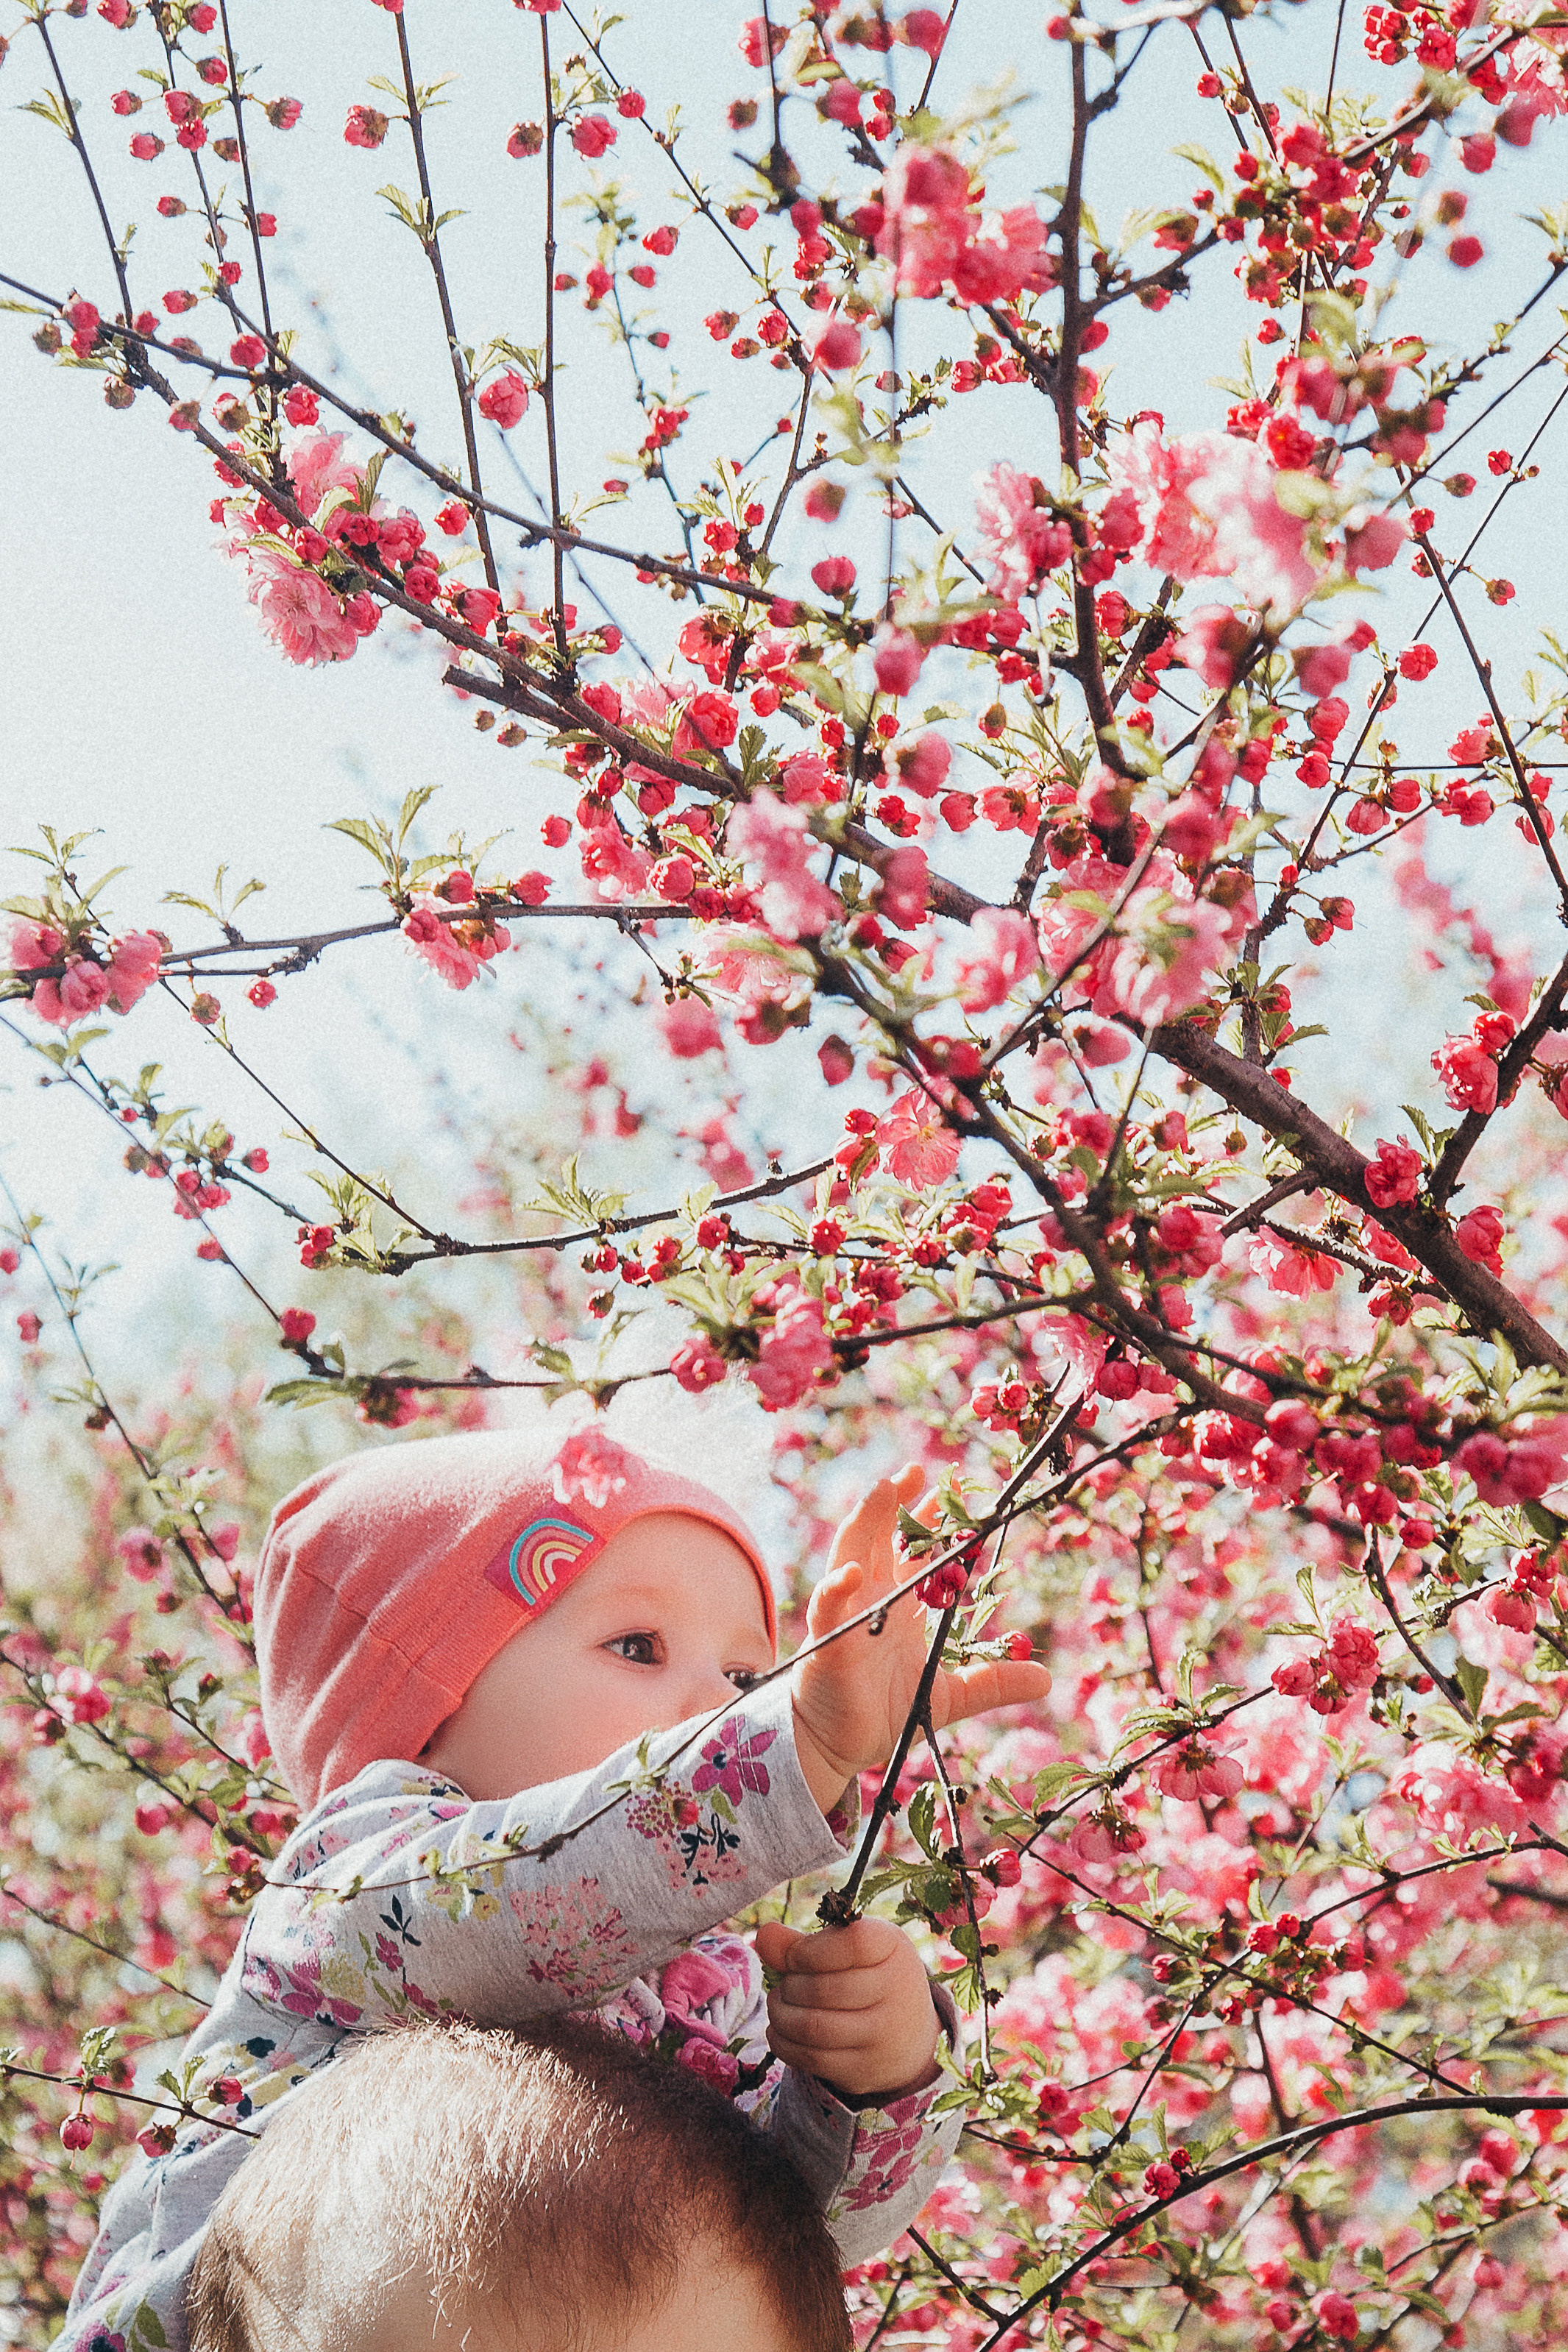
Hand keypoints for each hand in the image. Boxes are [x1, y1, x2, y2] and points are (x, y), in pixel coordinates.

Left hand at [754, 1916, 942, 2102]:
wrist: (909, 2034)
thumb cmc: (868, 1975)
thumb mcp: (848, 1948)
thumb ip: (804, 1942)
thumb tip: (764, 1936)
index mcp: (893, 1947)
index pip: (851, 1944)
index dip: (809, 1951)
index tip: (794, 1957)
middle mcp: (897, 1991)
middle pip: (824, 1989)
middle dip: (790, 1985)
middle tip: (785, 1983)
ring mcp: (882, 2036)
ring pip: (813, 2027)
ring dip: (781, 2014)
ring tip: (779, 2004)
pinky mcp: (863, 2070)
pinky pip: (811, 2059)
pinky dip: (783, 2042)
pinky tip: (780, 2029)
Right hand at [789, 1464, 1049, 1815]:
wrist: (837, 1746)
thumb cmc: (884, 1712)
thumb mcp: (949, 1695)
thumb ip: (992, 1682)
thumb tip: (1045, 1678)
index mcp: (897, 1604)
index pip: (913, 1550)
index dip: (930, 1520)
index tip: (956, 1490)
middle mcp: (870, 1599)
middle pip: (879, 1536)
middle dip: (894, 1501)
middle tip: (915, 1469)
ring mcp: (845, 1615)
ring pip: (850, 1553)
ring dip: (865, 1519)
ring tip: (884, 1488)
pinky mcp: (827, 1641)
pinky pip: (827, 1606)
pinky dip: (836, 1587)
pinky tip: (852, 1572)